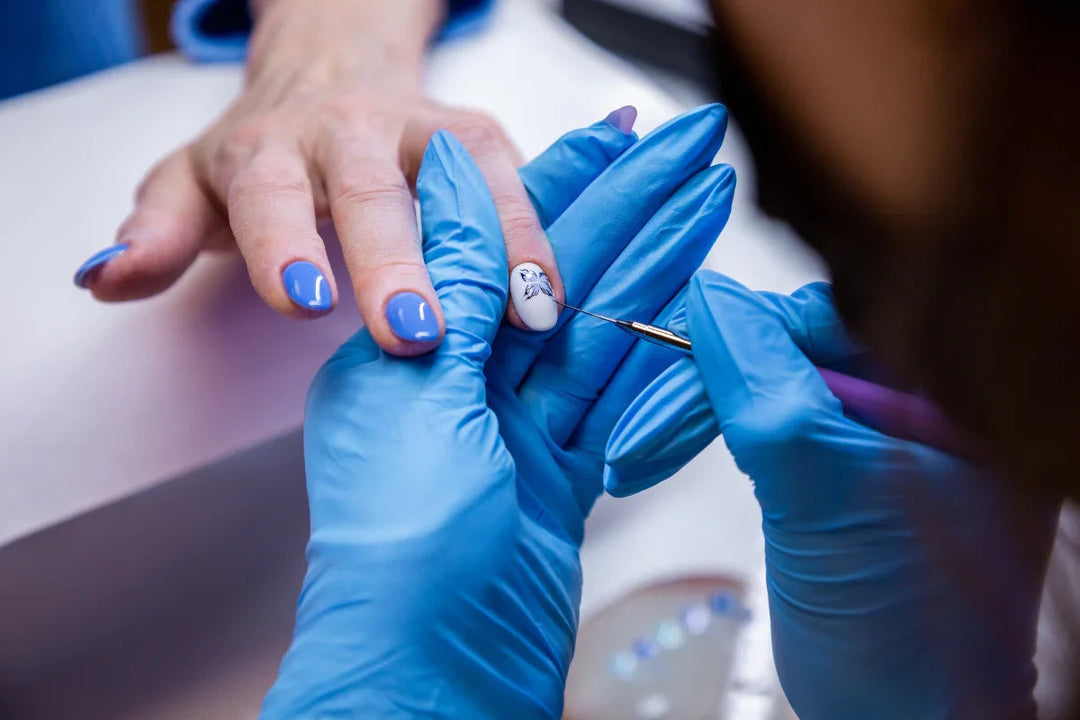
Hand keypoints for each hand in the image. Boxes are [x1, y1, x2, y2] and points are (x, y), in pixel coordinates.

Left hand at [72, 0, 625, 351]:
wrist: (331, 80)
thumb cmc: (264, 152)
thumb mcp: (191, 183)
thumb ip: (157, 233)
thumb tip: (105, 280)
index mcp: (267, 149)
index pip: (269, 194)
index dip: (284, 244)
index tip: (302, 298)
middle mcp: (347, 131)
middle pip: (373, 191)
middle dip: (397, 262)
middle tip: (417, 333)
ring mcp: (421, 127)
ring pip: (464, 173)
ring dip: (499, 242)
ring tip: (527, 312)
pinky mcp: (478, 135)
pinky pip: (515, 178)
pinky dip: (539, 233)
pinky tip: (555, 289)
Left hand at [260, 105, 732, 716]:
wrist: (432, 688)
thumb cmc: (406, 566)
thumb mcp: (425, 406)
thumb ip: (457, 293)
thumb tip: (462, 188)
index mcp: (404, 354)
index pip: (494, 241)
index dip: (560, 184)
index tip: (618, 139)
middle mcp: (457, 386)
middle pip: (556, 278)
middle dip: (626, 211)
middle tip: (687, 154)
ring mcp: (512, 436)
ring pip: (596, 330)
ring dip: (653, 268)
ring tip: (707, 205)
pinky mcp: (557, 480)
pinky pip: (612, 396)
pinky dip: (653, 348)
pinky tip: (688, 300)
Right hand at [605, 272, 1059, 718]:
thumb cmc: (908, 636)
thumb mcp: (827, 492)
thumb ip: (766, 385)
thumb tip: (709, 299)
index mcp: (960, 387)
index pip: (836, 310)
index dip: (746, 333)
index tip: (672, 366)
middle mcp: (925, 392)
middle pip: (791, 340)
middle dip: (704, 385)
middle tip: (640, 440)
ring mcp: (880, 423)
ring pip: (765, 374)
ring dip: (693, 409)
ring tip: (637, 457)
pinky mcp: (839, 453)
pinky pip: (763, 409)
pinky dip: (708, 425)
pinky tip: (669, 446)